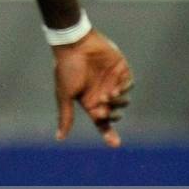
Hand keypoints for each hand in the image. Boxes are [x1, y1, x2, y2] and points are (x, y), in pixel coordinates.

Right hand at [53, 28, 133, 147]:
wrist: (75, 44)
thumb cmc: (67, 69)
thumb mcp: (65, 95)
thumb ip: (65, 116)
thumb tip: (59, 138)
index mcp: (89, 102)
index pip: (101, 123)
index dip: (108, 134)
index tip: (115, 144)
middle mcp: (102, 94)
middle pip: (114, 114)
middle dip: (112, 117)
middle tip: (104, 112)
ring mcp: (112, 82)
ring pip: (124, 101)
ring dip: (118, 102)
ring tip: (108, 95)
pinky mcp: (121, 71)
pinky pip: (129, 85)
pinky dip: (124, 90)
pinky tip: (115, 88)